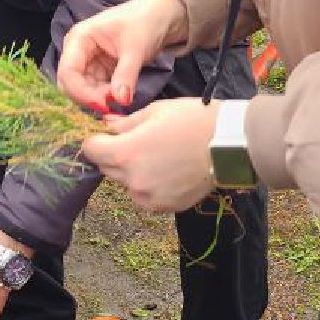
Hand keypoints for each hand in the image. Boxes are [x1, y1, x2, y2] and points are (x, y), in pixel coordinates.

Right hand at [57, 0, 186, 109]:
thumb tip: (120, 101)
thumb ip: (126, 75)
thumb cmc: (145, 22)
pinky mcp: (98, 70)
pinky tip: (121, 95)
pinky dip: (105, 96)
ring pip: (82, 90)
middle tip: (113, 103)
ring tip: (122, 95)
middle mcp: (77, 51)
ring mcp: (87, 61)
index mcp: (79, 38)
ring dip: (98, 99)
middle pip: (70, 84)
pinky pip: (95, 90)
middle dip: (88, 97)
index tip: (104, 105)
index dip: (81, 92)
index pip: (68, 72)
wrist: (160, 15)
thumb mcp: (136, 48)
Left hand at [80, 98, 219, 211]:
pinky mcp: (163, 207)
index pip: (91, 150)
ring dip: (132, 171)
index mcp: (126, 152)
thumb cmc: (193, 120)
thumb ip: (125, 123)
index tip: (110, 135)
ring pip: (125, 182)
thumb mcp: (155, 111)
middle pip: (106, 167)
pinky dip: (150, 185)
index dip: (98, 140)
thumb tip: (106, 124)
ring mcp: (147, 197)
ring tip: (159, 157)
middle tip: (139, 142)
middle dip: (115, 154)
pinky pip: (144, 196)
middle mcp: (132, 180)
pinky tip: (169, 171)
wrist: (229, 145)